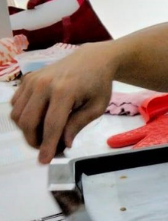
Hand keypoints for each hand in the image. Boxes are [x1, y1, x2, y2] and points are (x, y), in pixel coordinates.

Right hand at [9, 42, 115, 162]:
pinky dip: (23, 117)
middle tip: (47, 148)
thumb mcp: (97, 107)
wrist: (92, 59)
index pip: (52, 125)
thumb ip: (78, 125)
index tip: (45, 161)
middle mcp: (43, 84)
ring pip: (18, 115)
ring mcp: (32, 80)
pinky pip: (16, 105)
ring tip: (46, 135)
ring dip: (28, 131)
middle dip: (35, 141)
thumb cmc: (98, 84)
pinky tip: (40, 119)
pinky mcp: (26, 79)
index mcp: (64, 91)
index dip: (47, 146)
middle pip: (29, 122)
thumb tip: (64, 144)